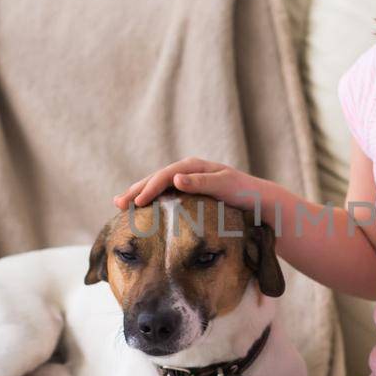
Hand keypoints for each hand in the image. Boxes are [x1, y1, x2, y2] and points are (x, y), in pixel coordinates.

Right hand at [111, 157, 260, 210]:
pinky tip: (139, 209)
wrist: (258, 199)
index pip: (165, 176)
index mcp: (193, 166)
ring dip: (138, 194)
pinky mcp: (187, 192)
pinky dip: (149, 200)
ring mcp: (186, 181)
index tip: (136, 202)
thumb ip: (201, 181)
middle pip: (155, 179)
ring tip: (120, 204)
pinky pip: (163, 195)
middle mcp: (187, 171)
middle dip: (136, 190)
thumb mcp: (225, 185)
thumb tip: (175, 178)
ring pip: (157, 186)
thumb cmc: (244, 192)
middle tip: (117, 203)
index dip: (149, 188)